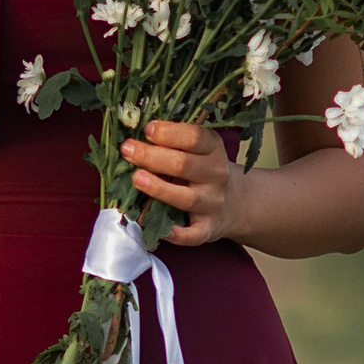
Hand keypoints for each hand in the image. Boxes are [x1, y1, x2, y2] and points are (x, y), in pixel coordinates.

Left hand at [122, 117, 243, 248]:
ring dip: (159, 189)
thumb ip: (173, 139)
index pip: (194, 137)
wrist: (235, 202)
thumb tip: (133, 128)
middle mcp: (216, 175)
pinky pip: (193, 235)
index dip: (169, 132)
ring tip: (136, 179)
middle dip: (152, 157)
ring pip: (187, 198)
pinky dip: (177, 234)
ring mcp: (213, 203)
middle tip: (127, 150)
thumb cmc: (203, 169)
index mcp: (213, 149)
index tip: (147, 129)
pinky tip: (158, 228)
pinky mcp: (208, 229)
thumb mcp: (198, 148)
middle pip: (184, 165)